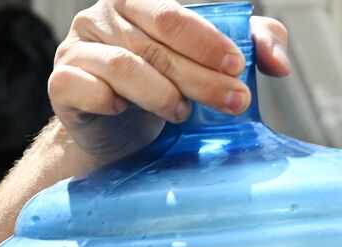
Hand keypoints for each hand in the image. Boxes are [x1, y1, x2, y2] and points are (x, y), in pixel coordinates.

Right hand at [49, 0, 290, 164]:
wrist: (117, 137)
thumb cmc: (165, 91)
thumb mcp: (210, 65)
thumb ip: (251, 48)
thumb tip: (279, 63)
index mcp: (138, 2)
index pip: (173, 15)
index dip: (207, 41)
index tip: (238, 66)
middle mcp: (103, 17)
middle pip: (156, 46)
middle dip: (201, 77)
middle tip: (234, 102)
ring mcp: (78, 48)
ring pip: (124, 67)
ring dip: (162, 95)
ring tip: (183, 114)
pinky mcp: (61, 83)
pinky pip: (84, 88)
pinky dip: (110, 102)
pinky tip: (127, 112)